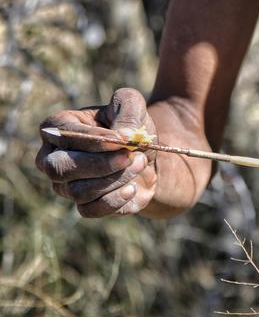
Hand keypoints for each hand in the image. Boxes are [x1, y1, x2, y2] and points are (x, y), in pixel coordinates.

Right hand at [36, 88, 156, 217]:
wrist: (148, 156)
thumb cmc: (131, 127)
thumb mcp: (133, 106)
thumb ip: (127, 110)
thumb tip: (123, 135)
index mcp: (57, 128)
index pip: (64, 136)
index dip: (95, 141)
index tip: (123, 139)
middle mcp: (53, 158)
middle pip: (60, 169)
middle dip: (100, 164)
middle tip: (130, 156)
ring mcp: (66, 185)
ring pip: (79, 191)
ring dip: (115, 179)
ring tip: (140, 163)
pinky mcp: (84, 205)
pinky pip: (90, 210)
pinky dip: (114, 201)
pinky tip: (132, 187)